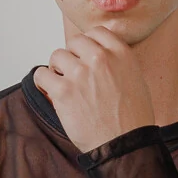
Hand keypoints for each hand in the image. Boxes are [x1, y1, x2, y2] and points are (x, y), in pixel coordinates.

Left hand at [32, 27, 154, 152]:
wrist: (124, 144)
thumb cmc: (132, 119)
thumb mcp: (136, 79)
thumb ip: (119, 61)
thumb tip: (102, 50)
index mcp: (121, 54)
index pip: (97, 32)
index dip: (88, 44)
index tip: (85, 56)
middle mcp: (100, 58)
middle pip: (74, 42)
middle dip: (73, 56)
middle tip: (74, 74)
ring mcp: (80, 73)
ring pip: (57, 56)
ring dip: (58, 69)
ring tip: (64, 85)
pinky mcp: (63, 91)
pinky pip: (41, 74)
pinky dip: (43, 82)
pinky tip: (51, 92)